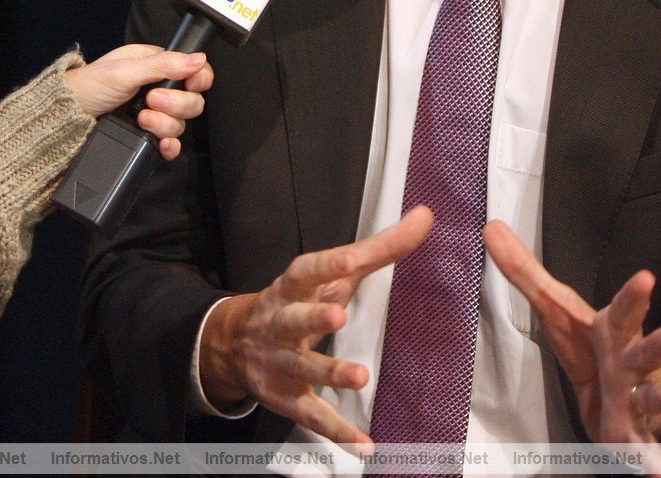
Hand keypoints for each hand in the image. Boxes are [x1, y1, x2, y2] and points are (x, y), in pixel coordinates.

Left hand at [63, 45, 212, 159]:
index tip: (191, 84)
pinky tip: (161, 143)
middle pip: (192, 100)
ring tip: (142, 119)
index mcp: (156, 66)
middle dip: (175, 103)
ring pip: (181, 124)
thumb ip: (163, 65)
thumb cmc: (90, 86)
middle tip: (151, 100)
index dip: (199, 79)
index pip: (194, 71)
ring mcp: (154, 114)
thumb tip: (199, 59)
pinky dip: (170, 145)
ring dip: (165, 123)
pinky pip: (171, 144)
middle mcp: (159, 89)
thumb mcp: (126, 70)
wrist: (67, 118)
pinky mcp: (147, 136)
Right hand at [199, 205, 434, 451]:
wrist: (235, 343)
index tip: (351, 258)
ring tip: (359, 377)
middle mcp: (279, 323)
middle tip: (338, 315)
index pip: (307, 271)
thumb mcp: (332, 274)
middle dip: (313, 318)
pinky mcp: (285, 398)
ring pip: (301, 368)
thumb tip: (425, 216)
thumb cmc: (299, 300)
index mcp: (291, 288)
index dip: (327, 265)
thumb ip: (380, 248)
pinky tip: (363, 443)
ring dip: (328, 374)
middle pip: (293, 318)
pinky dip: (337, 431)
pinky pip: (311, 416)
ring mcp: (280, 362)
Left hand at [483, 220, 660, 477]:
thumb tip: (491, 229)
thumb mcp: (555, 308)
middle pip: (646, 350)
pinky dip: (656, 466)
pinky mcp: (633, 433)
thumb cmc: (590, 347)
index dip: (633, 294)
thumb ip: (524, 272)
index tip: (646, 277)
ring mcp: (636, 398)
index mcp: (612, 332)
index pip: (622, 310)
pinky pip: (644, 451)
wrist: (616, 396)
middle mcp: (630, 362)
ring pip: (654, 396)